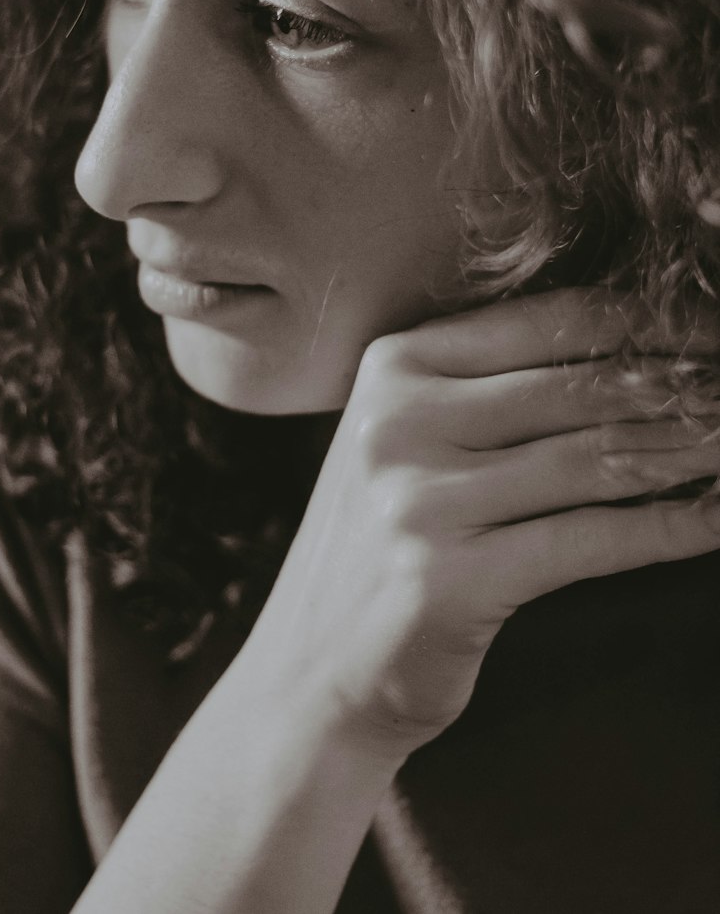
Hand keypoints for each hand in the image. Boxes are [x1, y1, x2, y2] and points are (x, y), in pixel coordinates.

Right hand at [244, 289, 719, 760]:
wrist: (310, 670)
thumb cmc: (384, 545)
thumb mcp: (415, 442)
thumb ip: (494, 390)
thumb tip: (639, 352)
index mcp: (396, 364)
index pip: (550, 319)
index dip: (651, 320)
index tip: (716, 326)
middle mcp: (399, 418)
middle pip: (580, 385)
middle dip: (685, 385)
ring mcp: (417, 498)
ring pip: (594, 459)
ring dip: (691, 450)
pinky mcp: (445, 578)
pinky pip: (589, 541)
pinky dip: (668, 528)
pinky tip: (715, 518)